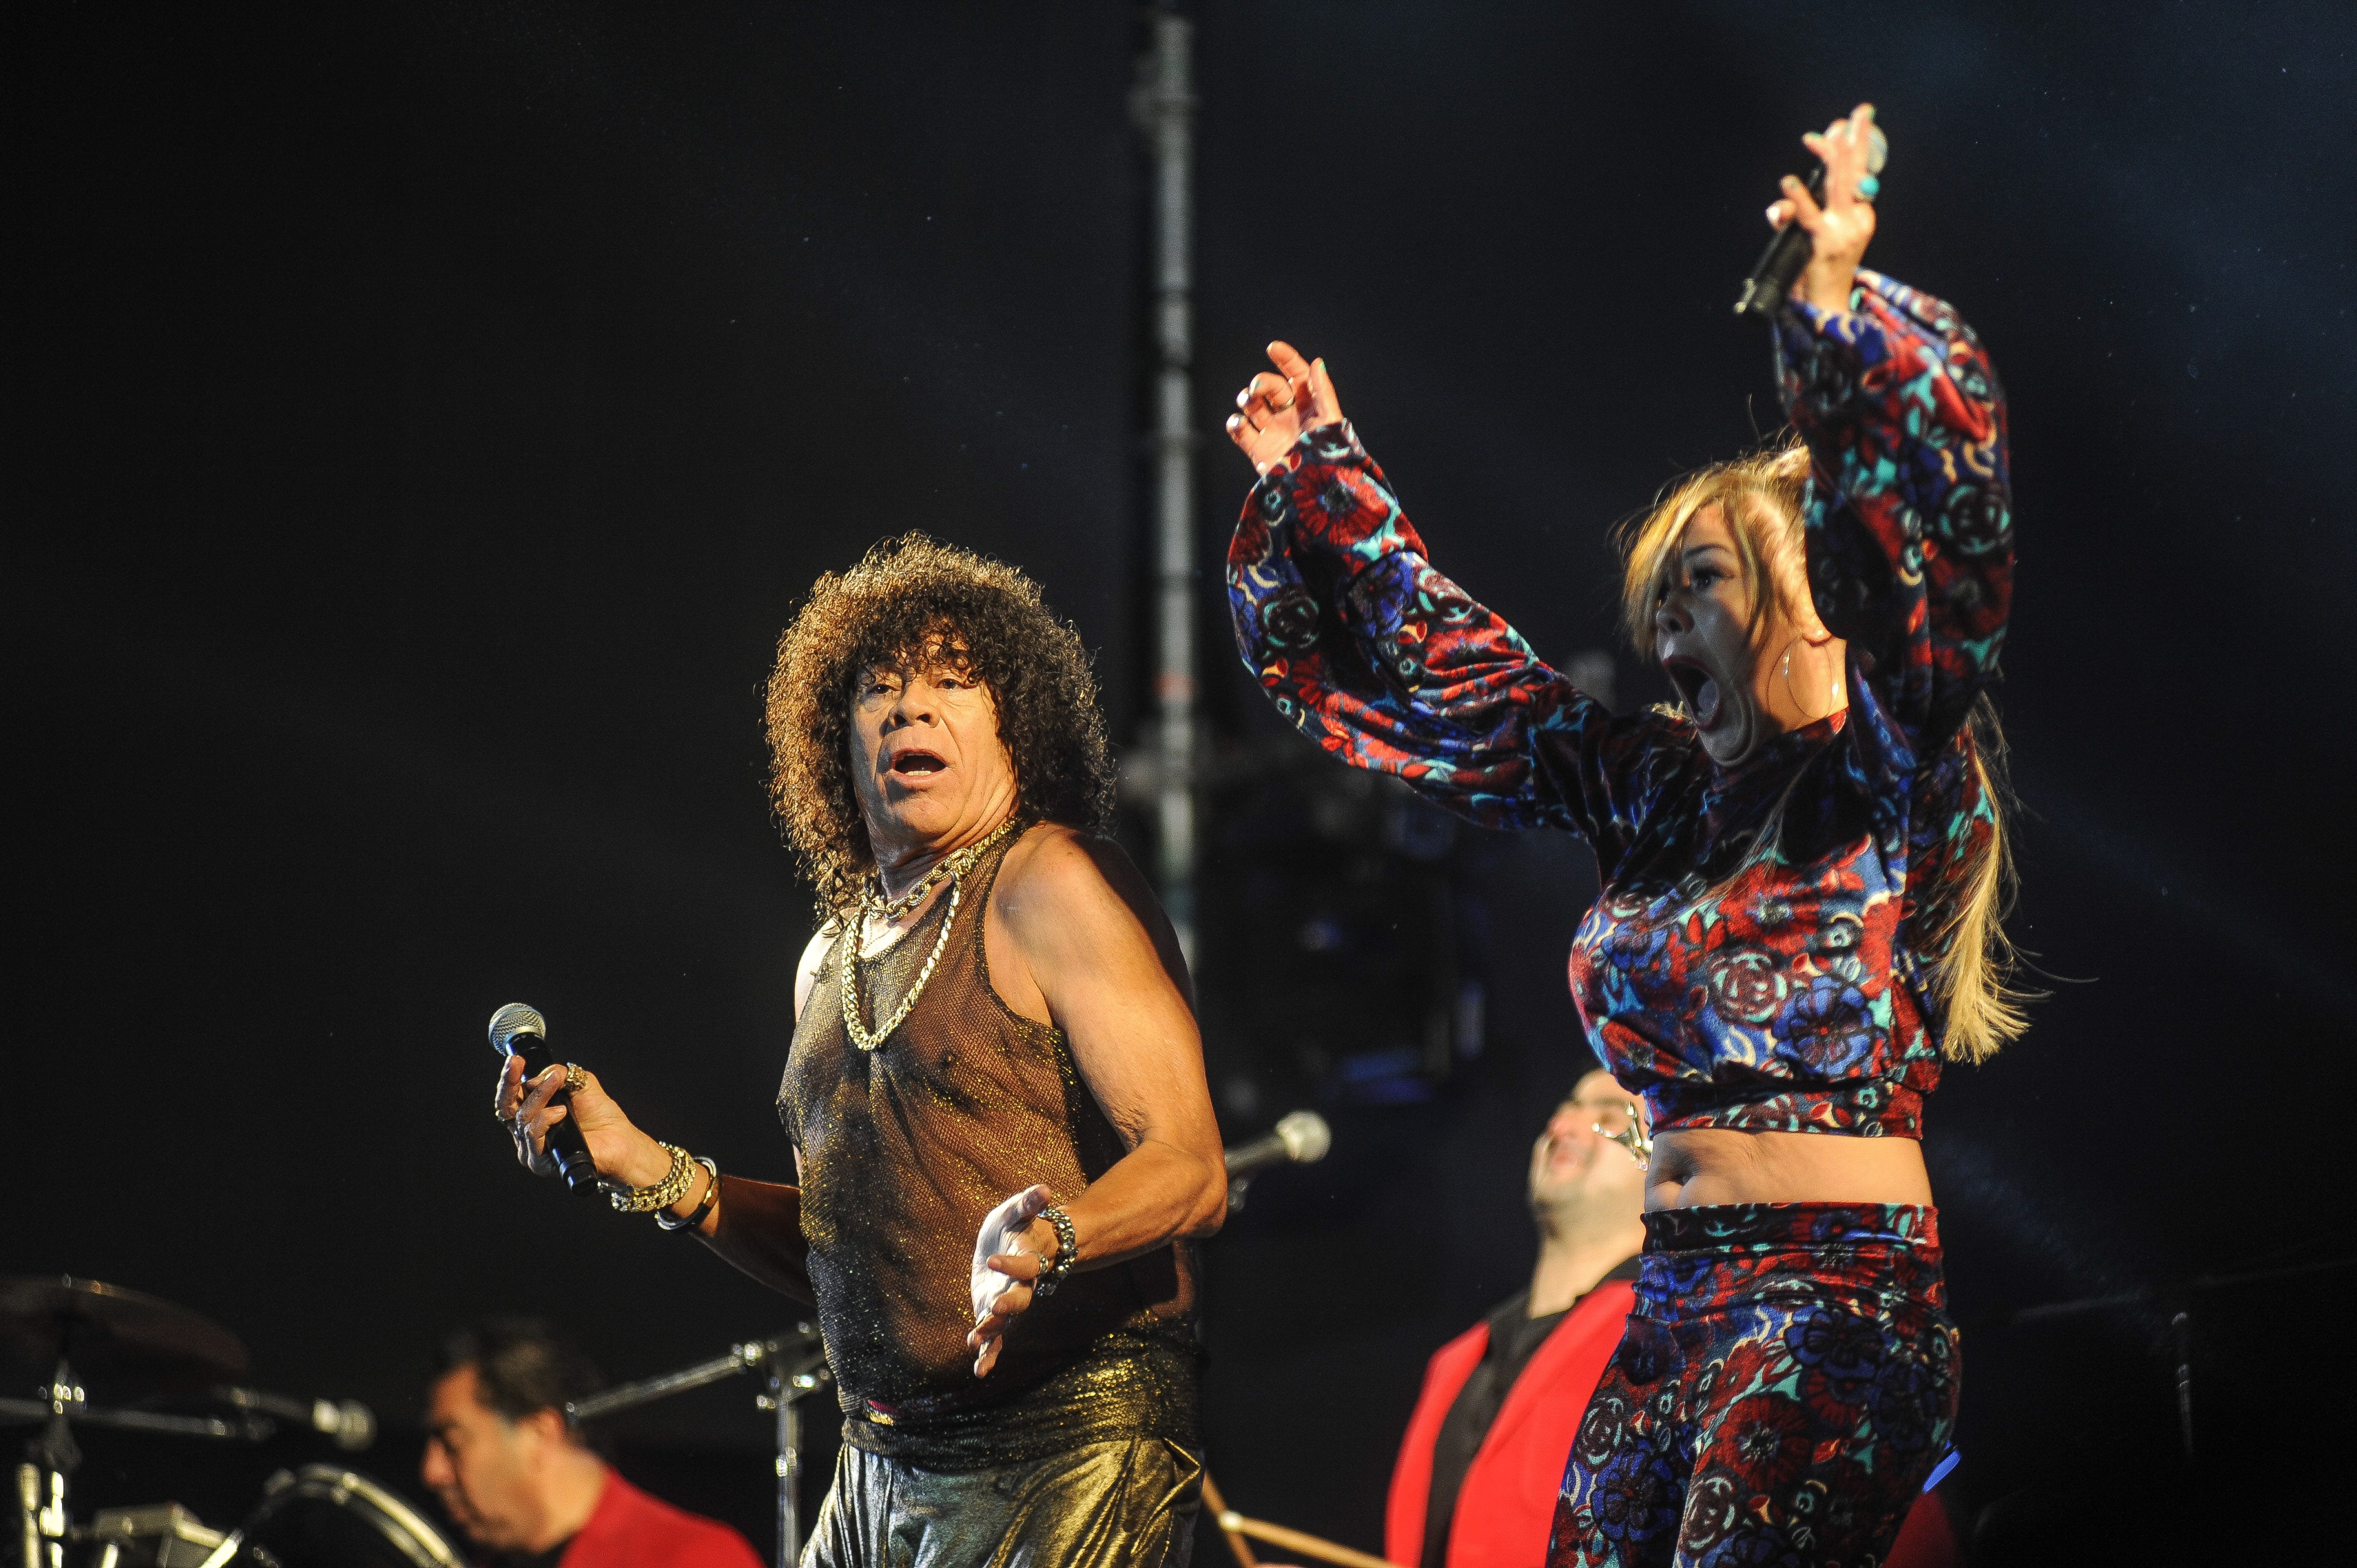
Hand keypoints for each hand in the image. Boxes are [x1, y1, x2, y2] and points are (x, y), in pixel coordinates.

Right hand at [493, 1056, 671, 1188]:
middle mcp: (528, 1132)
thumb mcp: (580, 1084)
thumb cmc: (600, 1116)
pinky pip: (533, 1135)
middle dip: (509, 1083)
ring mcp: (533, 1148)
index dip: (509, 1078)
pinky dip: (545, 1118)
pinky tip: (561, 1111)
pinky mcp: (542, 1162)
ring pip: (523, 1117)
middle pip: (506, 1108)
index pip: (512, 1097)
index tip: (514, 1060)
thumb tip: (536, 1079)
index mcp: (533, 1114)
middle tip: (515, 1064)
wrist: (620, 1140)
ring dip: (539, 1095)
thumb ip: (558, 1075)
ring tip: (555, 1082)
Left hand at [965, 1184, 1059, 1377]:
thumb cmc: (1018, 1225)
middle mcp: (1022, 1285)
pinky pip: (995, 1337)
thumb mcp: (1017, 1210)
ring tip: (976, 1340)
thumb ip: (1029, 1202)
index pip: (1023, 1263)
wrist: (1018, 1245)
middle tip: (995, 1309)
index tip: (994, 1259)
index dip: (1012, 1263)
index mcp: (1028, 1259)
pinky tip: (979, 1372)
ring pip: (1005, 1321)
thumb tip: (1045, 1189)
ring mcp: (1009, 1301)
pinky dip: (988, 1352)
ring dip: (992, 1331)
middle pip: (1020, 1298)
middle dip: (1008, 1305)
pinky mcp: (996, 1313)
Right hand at [1224, 341, 1343, 474]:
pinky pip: (1240, 431)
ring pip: (1252, 405)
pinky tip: (1239, 423)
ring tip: (1248, 403)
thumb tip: (1315, 361)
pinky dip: (1235, 424)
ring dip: (1246, 399)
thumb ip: (1322, 390)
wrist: (1312, 491)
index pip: (1296, 375)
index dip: (1286, 359)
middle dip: (1262, 382)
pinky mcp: (1258, 450)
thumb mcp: (1330, 420)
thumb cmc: (1327, 455)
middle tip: (1257, 389)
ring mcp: (1272, 432)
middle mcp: (1289, 415)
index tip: (1273, 348)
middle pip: (1270, 387)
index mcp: (1309, 405)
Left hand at [1767, 102, 1879, 314]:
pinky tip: (1787, 183)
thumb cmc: (1817, 268)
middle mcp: (1855, 219)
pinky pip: (1808, 215)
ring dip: (1827, 158)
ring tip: (1814, 137)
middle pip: (1853, 171)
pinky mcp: (1823, 242)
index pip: (1859, 172)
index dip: (1855, 144)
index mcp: (1860, 215)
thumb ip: (1797, 215)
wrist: (1824, 306)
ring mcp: (1841, 230)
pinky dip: (1796, 198)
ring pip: (1837, 185)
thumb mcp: (1813, 235)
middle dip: (1853, 139)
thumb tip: (1777, 205)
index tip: (1850, 121)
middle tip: (1853, 114)